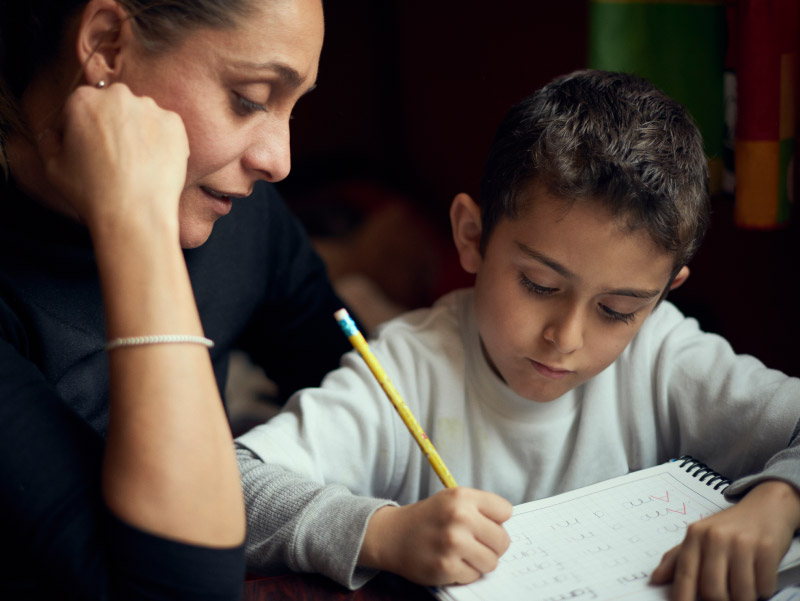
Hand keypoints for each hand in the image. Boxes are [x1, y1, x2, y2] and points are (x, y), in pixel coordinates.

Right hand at [37, 82, 188, 232]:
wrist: (135, 213)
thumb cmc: (92, 192)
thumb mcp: (53, 167)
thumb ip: (49, 142)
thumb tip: (53, 134)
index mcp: (83, 100)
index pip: (80, 108)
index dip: (81, 130)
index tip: (87, 150)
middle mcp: (118, 96)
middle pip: (112, 107)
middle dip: (111, 126)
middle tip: (114, 157)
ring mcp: (150, 109)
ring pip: (140, 115)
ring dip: (137, 131)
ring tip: (136, 163)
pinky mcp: (174, 124)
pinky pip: (165, 127)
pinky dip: (161, 141)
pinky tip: (154, 163)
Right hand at [359, 487, 511, 584]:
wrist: (392, 535)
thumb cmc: (428, 518)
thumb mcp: (452, 499)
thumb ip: (481, 509)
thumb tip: (509, 530)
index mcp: (462, 496)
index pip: (506, 512)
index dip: (496, 520)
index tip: (483, 523)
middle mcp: (459, 517)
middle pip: (503, 540)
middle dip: (492, 545)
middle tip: (474, 543)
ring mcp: (453, 543)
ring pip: (492, 562)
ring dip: (480, 561)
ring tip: (463, 553)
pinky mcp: (446, 567)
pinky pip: (474, 576)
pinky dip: (465, 572)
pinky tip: (450, 562)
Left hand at [651, 480, 799, 600]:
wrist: (765, 507)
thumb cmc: (729, 527)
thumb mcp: (700, 536)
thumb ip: (677, 558)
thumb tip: (655, 579)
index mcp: (695, 535)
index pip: (684, 573)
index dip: (682, 596)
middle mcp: (715, 538)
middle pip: (712, 591)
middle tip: (726, 595)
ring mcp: (742, 543)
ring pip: (740, 594)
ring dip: (744, 597)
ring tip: (743, 584)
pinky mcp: (766, 549)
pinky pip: (763, 587)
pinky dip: (762, 589)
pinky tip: (758, 576)